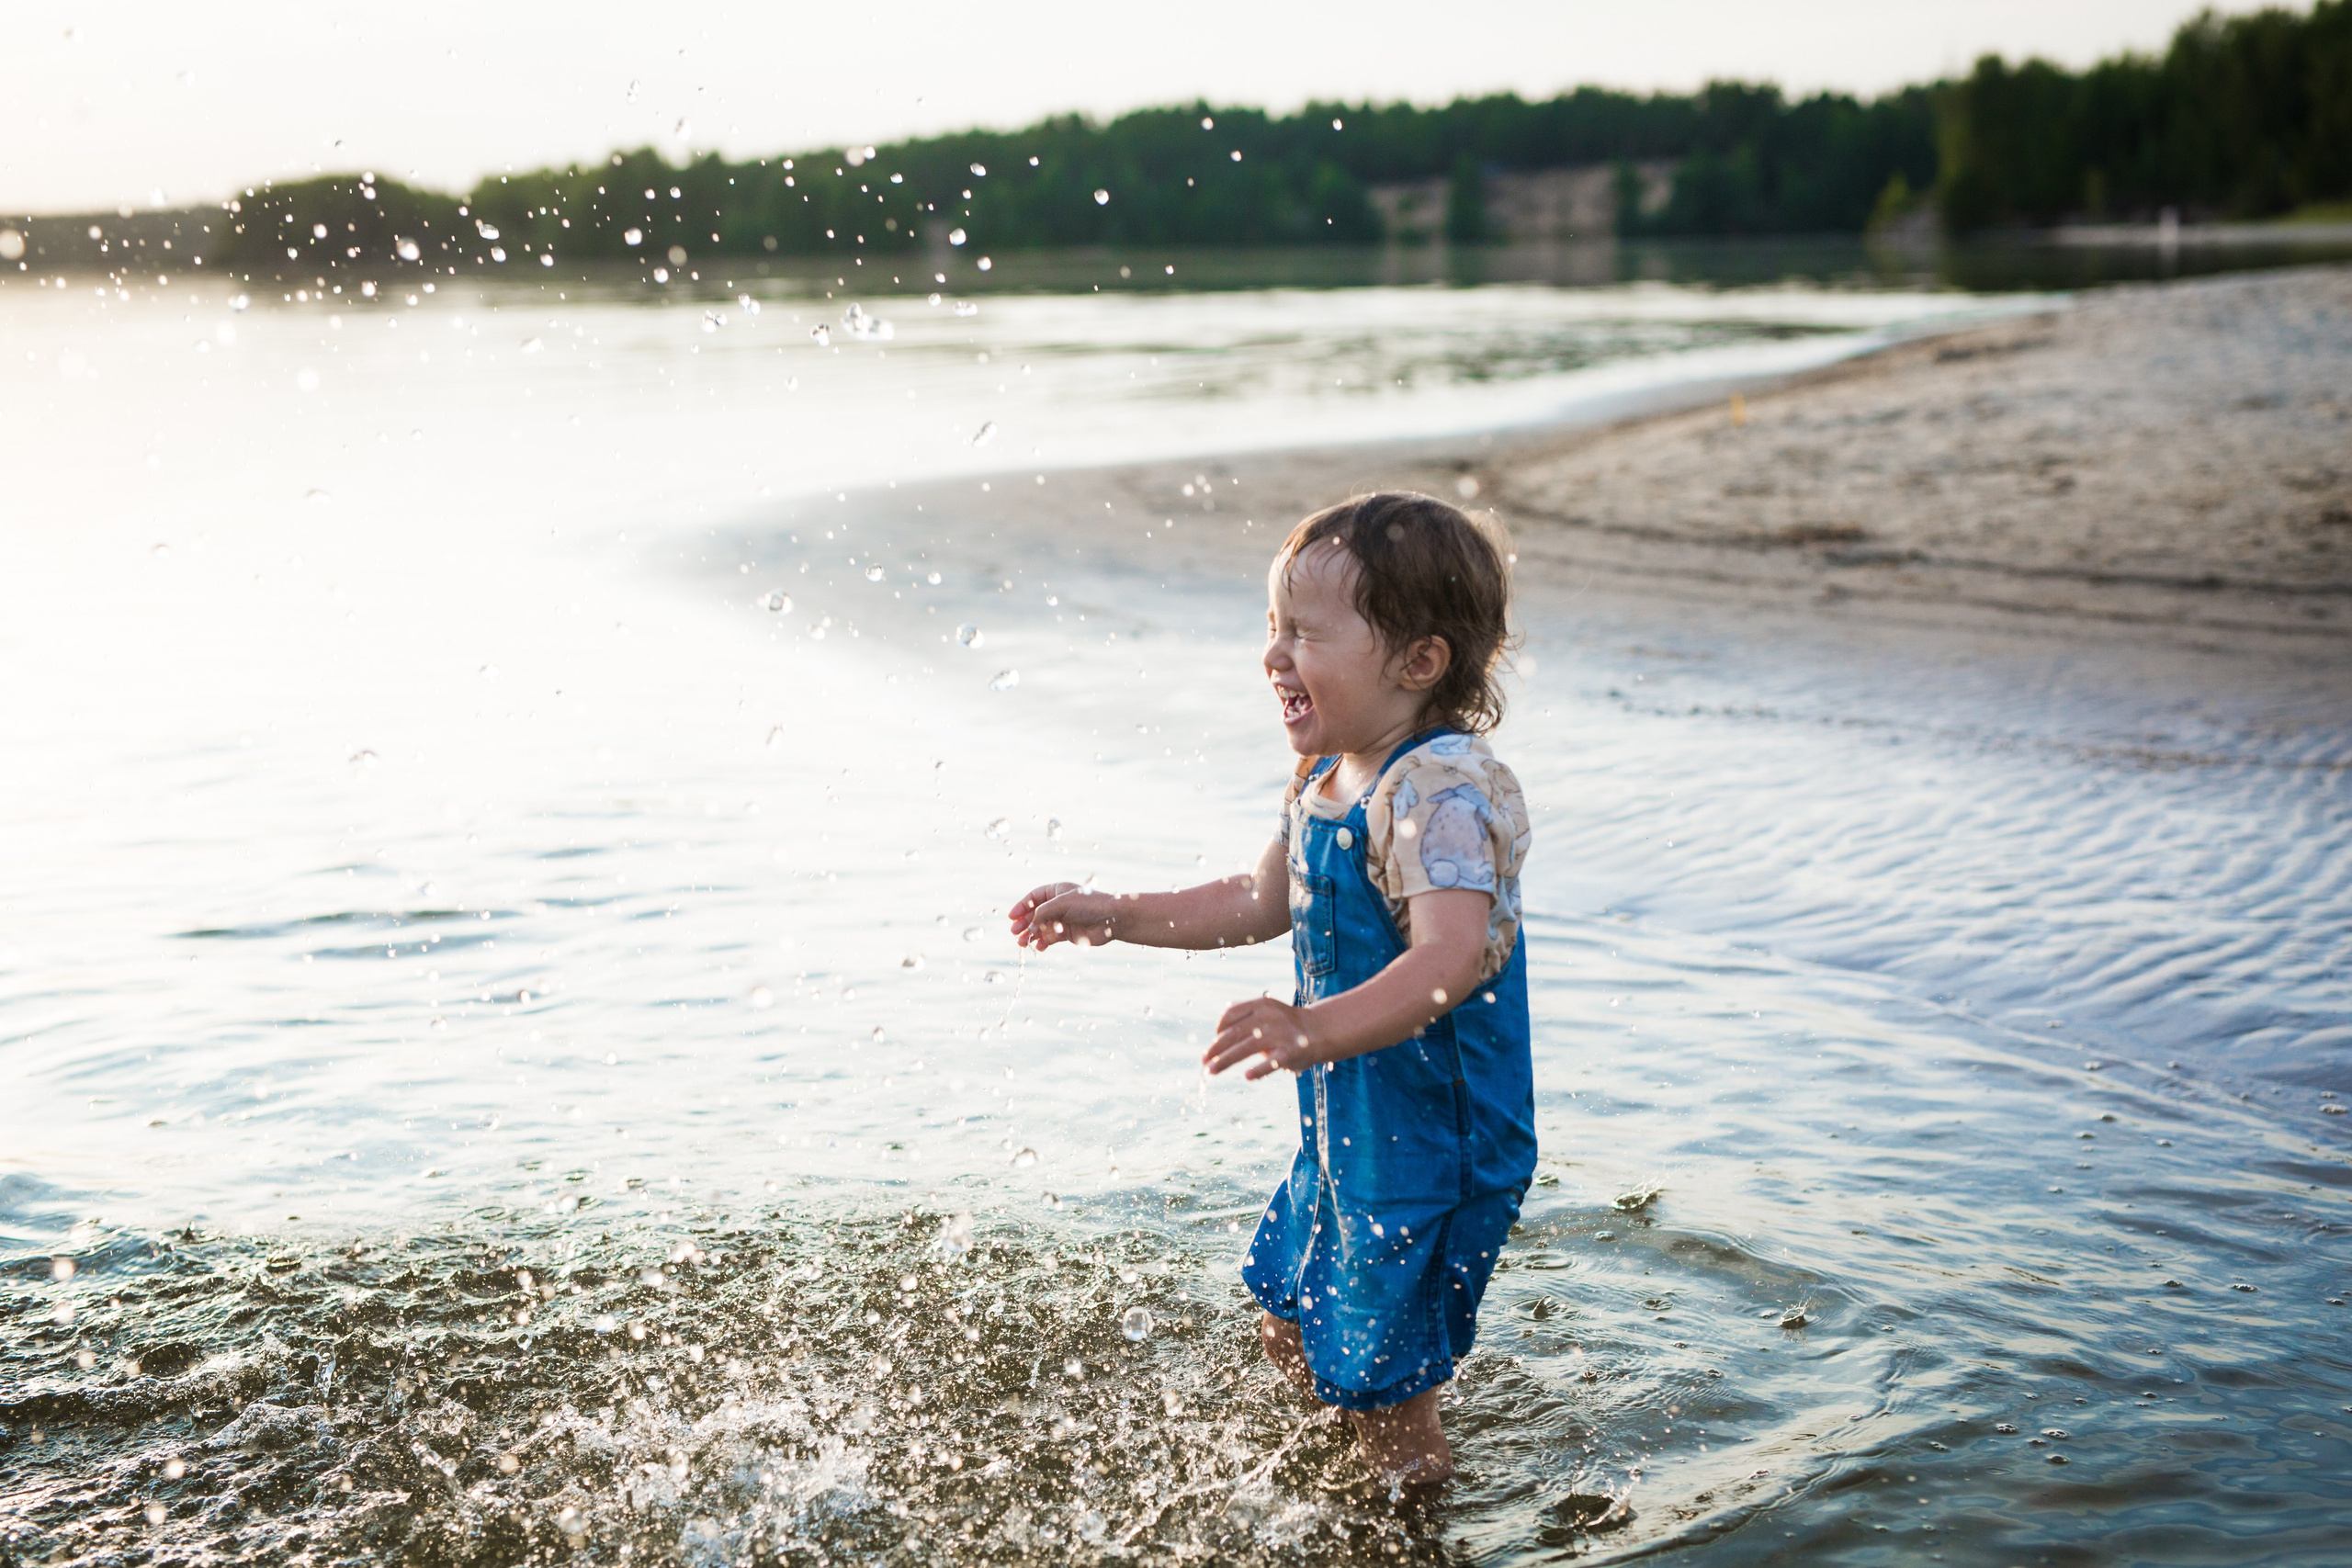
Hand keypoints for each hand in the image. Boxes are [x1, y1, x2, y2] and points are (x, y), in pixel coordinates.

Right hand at [1007, 882, 1117, 949]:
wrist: (1111, 919)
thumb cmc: (1088, 904)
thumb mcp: (1060, 904)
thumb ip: (1041, 913)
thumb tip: (1028, 927)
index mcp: (1057, 891)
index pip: (1034, 897)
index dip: (1022, 906)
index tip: (1011, 917)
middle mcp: (1059, 905)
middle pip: (1035, 913)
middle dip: (1024, 923)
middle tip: (1014, 933)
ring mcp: (1063, 919)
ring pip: (1041, 927)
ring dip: (1030, 935)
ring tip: (1022, 943)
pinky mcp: (1068, 933)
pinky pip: (1051, 938)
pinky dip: (1043, 942)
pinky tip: (1038, 947)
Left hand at [1204, 994, 1320, 1078]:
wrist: (1320, 1030)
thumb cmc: (1285, 1024)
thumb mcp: (1266, 1012)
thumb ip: (1245, 1018)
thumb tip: (1217, 1037)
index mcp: (1261, 1004)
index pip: (1230, 1014)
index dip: (1218, 1029)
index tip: (1214, 1042)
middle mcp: (1268, 1017)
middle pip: (1234, 1033)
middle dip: (1216, 1049)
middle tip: (1204, 1061)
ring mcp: (1279, 1034)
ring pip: (1245, 1048)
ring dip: (1225, 1061)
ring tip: (1211, 1071)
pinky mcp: (1290, 1052)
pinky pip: (1271, 1063)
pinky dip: (1258, 1070)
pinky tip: (1246, 1076)